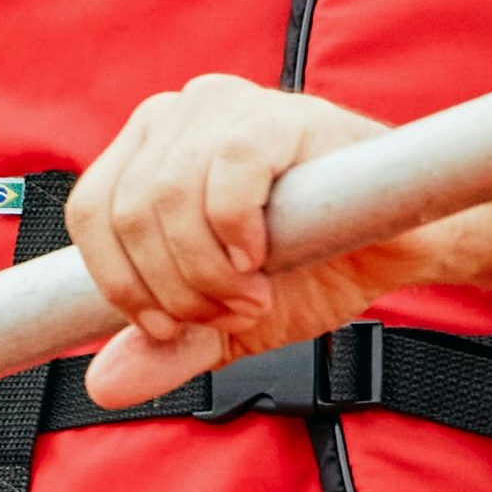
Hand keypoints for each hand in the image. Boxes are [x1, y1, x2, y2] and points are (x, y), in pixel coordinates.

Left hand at [67, 81, 437, 406]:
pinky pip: (228, 170)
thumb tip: (103, 385)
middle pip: (127, 215)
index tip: (172, 328)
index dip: (122, 285)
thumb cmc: (314, 264)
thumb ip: (167, 348)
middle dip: (176, 289)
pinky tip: (264, 257)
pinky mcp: (278, 114)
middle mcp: (177, 115)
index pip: (90, 214)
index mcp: (148, 151)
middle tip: (232, 313)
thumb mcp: (225, 321)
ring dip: (208, 271)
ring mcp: (225, 105)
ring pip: (169, 197)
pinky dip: (238, 231)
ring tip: (255, 294)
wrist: (401, 246)